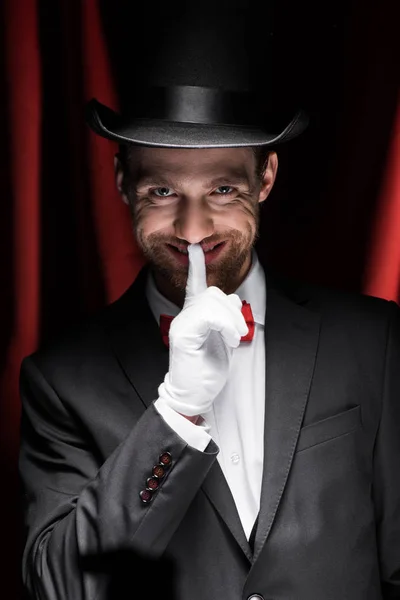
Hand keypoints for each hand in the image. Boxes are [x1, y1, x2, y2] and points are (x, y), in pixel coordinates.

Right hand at [157, 243, 248, 417]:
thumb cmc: (206, 369)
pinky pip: (208, 314)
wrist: (193, 394)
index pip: (194, 285)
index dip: (195, 266)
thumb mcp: (221, 338)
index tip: (194, 248)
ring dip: (232, 319)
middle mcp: (185, 316)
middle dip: (234, 310)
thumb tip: (232, 298)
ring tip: (234, 337)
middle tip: (239, 332)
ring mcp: (182, 323)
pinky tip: (228, 339)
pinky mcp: (183, 333)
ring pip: (213, 301)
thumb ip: (225, 317)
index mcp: (193, 316)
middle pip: (214, 293)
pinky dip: (226, 325)